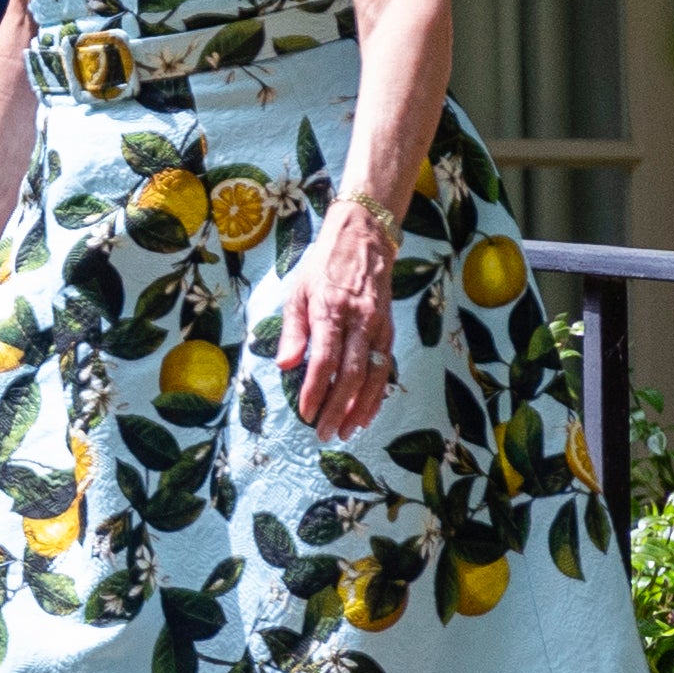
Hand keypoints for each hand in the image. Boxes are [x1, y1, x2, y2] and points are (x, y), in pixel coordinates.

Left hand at [277, 209, 397, 439]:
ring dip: (359, 408)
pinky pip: (384, 368)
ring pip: (372, 376)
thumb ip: (293, 331)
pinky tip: (365, 413)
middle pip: (350, 374)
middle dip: (336, 408)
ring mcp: (377, 326)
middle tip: (323, 433)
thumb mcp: (298, 291)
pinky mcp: (388, 330)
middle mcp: (357, 320)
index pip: (324, 359)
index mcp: (330, 310)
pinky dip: (376, 394)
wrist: (364, 238)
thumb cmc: (323, 266)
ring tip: (345, 432)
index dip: (315, 389)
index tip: (305, 413)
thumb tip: (285, 366)